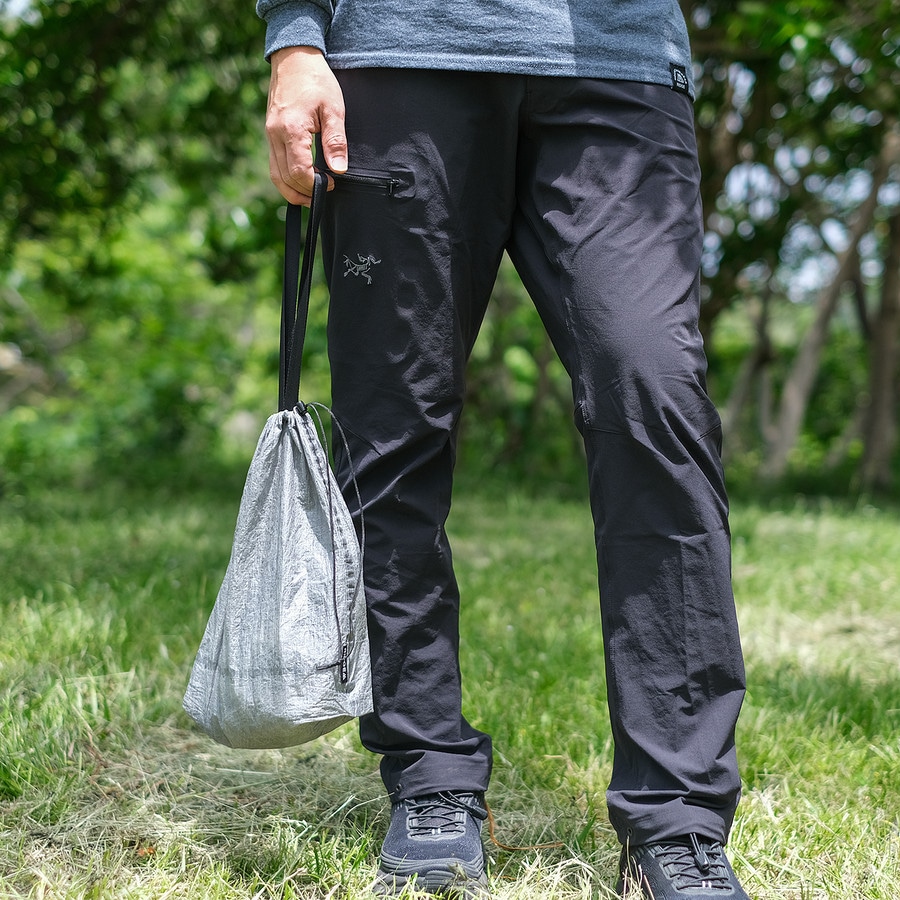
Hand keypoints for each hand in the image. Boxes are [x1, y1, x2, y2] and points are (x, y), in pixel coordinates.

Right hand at [266, 46, 347, 204]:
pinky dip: (286, 179)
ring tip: (311, 196)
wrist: (294, 58)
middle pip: (285, 178)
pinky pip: (274, 165)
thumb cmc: (316, 81)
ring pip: (276, 175)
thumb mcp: (334, 109)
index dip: (315, 184)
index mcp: (291, 129)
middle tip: (324, 193)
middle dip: (304, 192)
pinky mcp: (270, 134)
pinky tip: (301, 181)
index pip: (299, 171)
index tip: (331, 184)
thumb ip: (336, 141)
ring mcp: (270, 135)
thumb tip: (339, 170)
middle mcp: (275, 134)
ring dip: (292, 191)